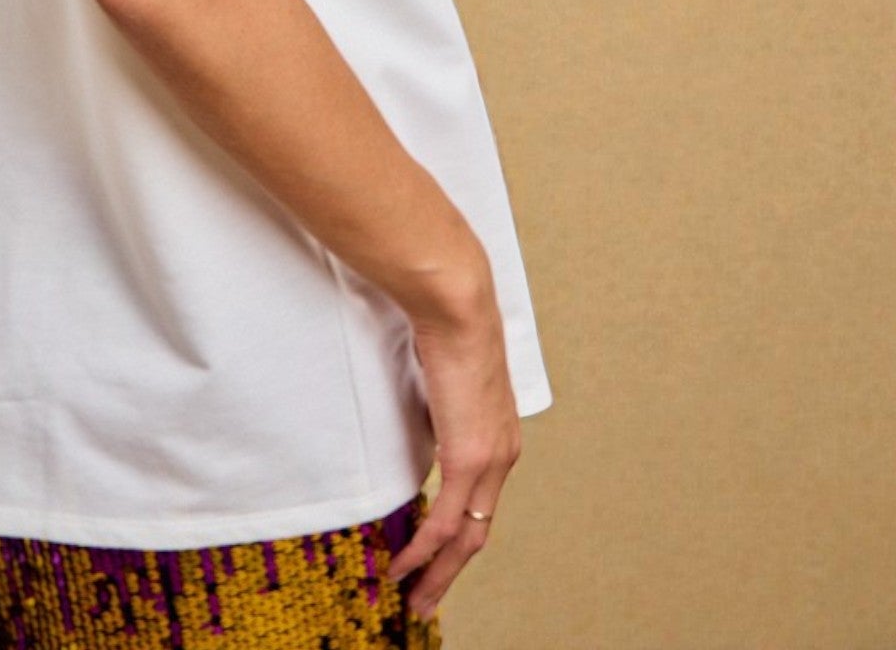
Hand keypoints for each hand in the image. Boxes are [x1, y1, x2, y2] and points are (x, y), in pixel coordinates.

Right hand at [384, 302, 523, 623]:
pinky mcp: (467, 459)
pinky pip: (445, 522)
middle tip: (424, 600)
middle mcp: (502, 456)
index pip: (481, 505)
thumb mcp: (446, 379)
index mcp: (500, 438)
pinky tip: (405, 567)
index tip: (436, 559)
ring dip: (438, 575)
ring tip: (415, 599)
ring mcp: (488, 461)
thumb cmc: (447, 327)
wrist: (457, 308)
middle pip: (478, 534)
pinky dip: (425, 552)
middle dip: (450, 574)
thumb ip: (440, 406)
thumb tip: (422, 412)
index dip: (458, 538)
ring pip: (466, 539)